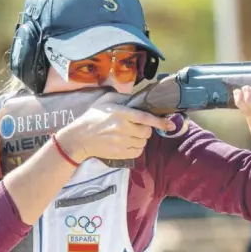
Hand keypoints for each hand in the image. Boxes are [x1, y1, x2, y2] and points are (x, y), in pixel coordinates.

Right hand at [56, 92, 174, 162]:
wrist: (79, 137)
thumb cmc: (93, 116)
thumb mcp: (106, 100)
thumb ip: (124, 98)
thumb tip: (139, 99)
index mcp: (121, 113)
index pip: (146, 118)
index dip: (160, 122)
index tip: (171, 124)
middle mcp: (123, 128)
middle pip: (147, 132)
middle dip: (146, 130)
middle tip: (138, 127)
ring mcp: (121, 142)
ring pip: (143, 143)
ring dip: (141, 139)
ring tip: (131, 135)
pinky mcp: (119, 153)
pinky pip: (137, 153)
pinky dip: (137, 148)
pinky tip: (129, 143)